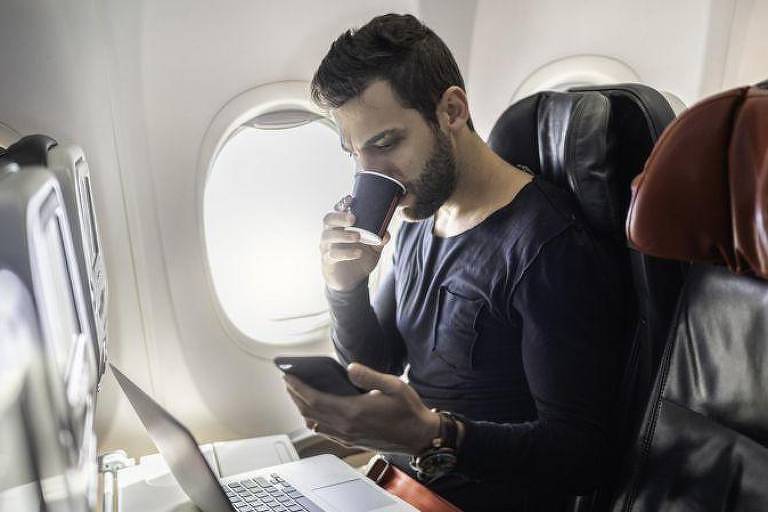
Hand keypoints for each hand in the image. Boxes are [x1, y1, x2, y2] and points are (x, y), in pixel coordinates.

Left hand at [284, 362, 439, 454]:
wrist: (419, 437)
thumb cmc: (408, 410)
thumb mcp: (394, 385)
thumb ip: (369, 376)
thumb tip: (349, 368)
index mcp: (353, 411)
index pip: (314, 399)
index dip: (298, 387)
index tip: (287, 376)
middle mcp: (346, 426)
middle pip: (309, 411)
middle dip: (295, 396)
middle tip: (288, 381)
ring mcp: (347, 436)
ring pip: (314, 423)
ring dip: (302, 408)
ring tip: (297, 394)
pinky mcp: (350, 442)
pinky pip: (324, 431)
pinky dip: (313, 420)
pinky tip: (314, 412)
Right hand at [320, 195, 389, 290]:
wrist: (352, 281)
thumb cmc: (360, 258)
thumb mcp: (373, 248)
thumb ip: (379, 239)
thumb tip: (386, 233)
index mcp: (340, 226)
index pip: (337, 210)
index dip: (341, 204)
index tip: (350, 199)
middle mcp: (330, 234)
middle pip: (328, 220)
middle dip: (339, 216)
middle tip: (354, 218)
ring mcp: (327, 247)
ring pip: (328, 236)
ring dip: (343, 235)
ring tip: (358, 236)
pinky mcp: (327, 261)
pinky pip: (332, 254)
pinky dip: (346, 253)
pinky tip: (358, 253)